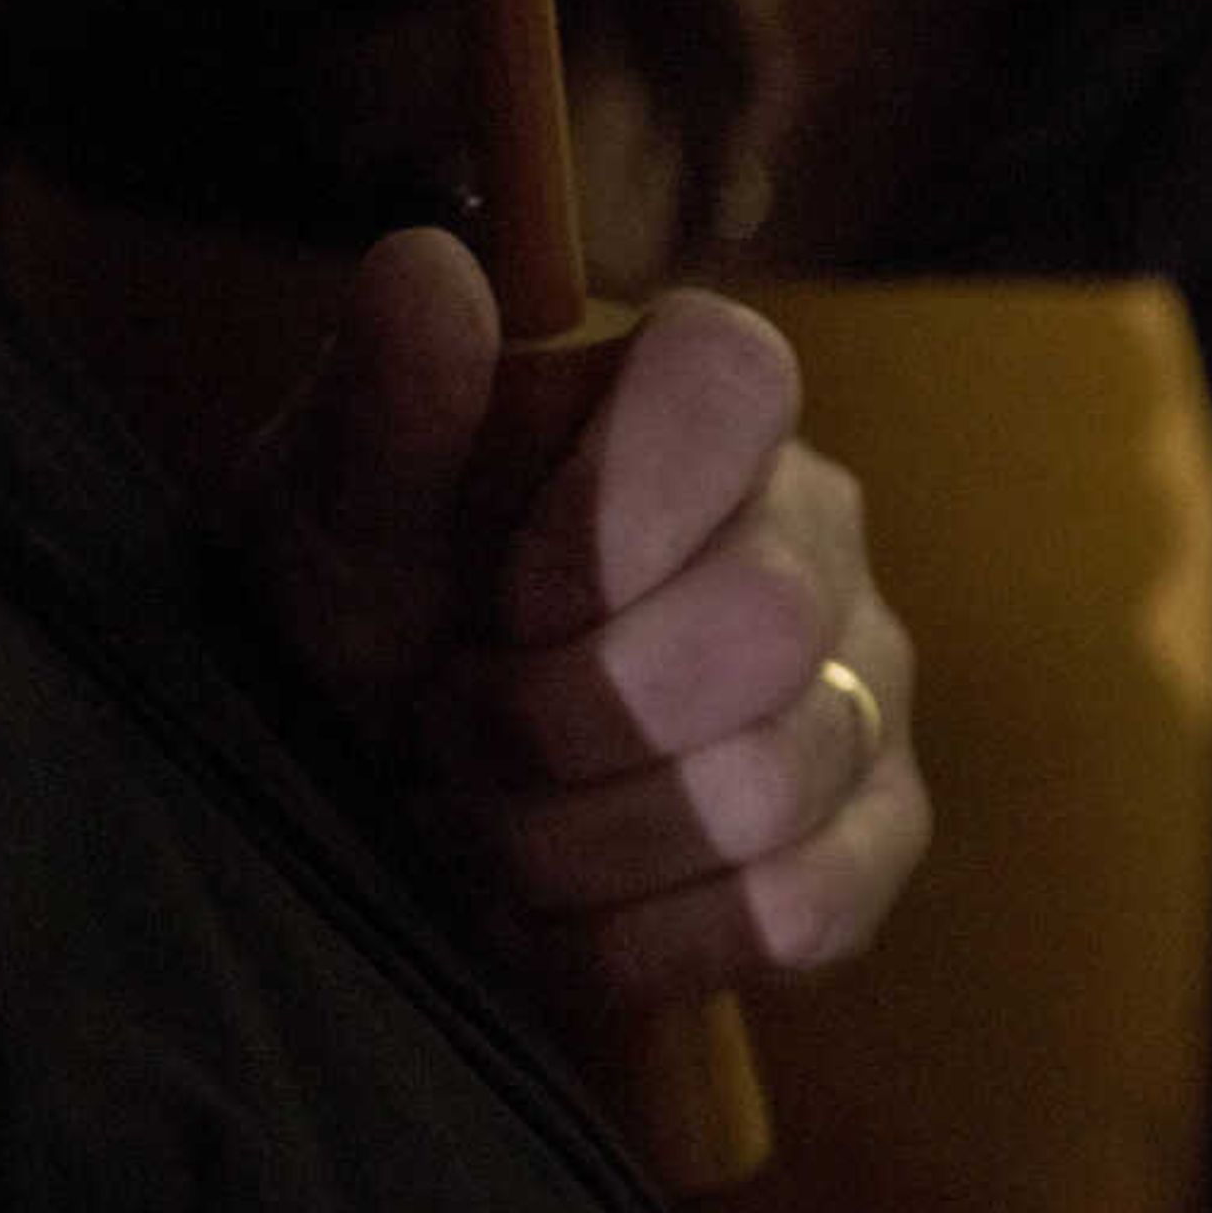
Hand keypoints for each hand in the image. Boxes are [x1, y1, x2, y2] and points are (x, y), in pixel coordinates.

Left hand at [239, 226, 928, 1012]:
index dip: (616, 504)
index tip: (503, 597)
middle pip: (764, 622)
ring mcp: (864, 694)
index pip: (735, 378)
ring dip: (576, 842)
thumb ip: (385, 406)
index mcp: (698, 410)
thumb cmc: (380, 619)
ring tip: (472, 834)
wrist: (408, 791)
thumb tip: (427, 270)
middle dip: (564, 717)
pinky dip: (642, 942)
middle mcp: (816, 538)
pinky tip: (548, 924)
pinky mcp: (873, 840)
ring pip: (772, 785)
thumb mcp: (338, 518)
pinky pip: (803, 911)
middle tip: (443, 740)